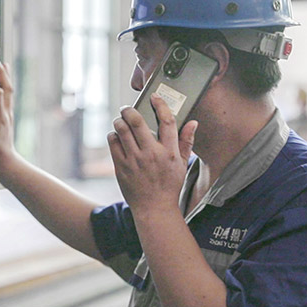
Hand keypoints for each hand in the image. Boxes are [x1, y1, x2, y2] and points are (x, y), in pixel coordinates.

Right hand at [0, 58, 16, 170]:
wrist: (4, 160)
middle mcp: (6, 112)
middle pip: (6, 87)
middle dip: (0, 72)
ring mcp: (8, 113)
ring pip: (9, 90)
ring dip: (5, 76)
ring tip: (3, 65)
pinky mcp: (7, 116)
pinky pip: (8, 95)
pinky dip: (5, 85)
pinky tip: (3, 84)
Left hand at [107, 93, 197, 214]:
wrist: (154, 209)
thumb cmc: (169, 185)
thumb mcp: (182, 164)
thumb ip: (186, 142)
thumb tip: (193, 122)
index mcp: (169, 152)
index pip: (167, 121)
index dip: (160, 105)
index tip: (154, 97)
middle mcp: (152, 154)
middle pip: (137, 122)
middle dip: (130, 110)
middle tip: (127, 108)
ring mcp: (135, 161)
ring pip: (122, 130)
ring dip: (120, 120)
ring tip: (121, 120)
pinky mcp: (121, 167)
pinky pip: (113, 143)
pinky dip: (113, 135)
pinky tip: (117, 135)